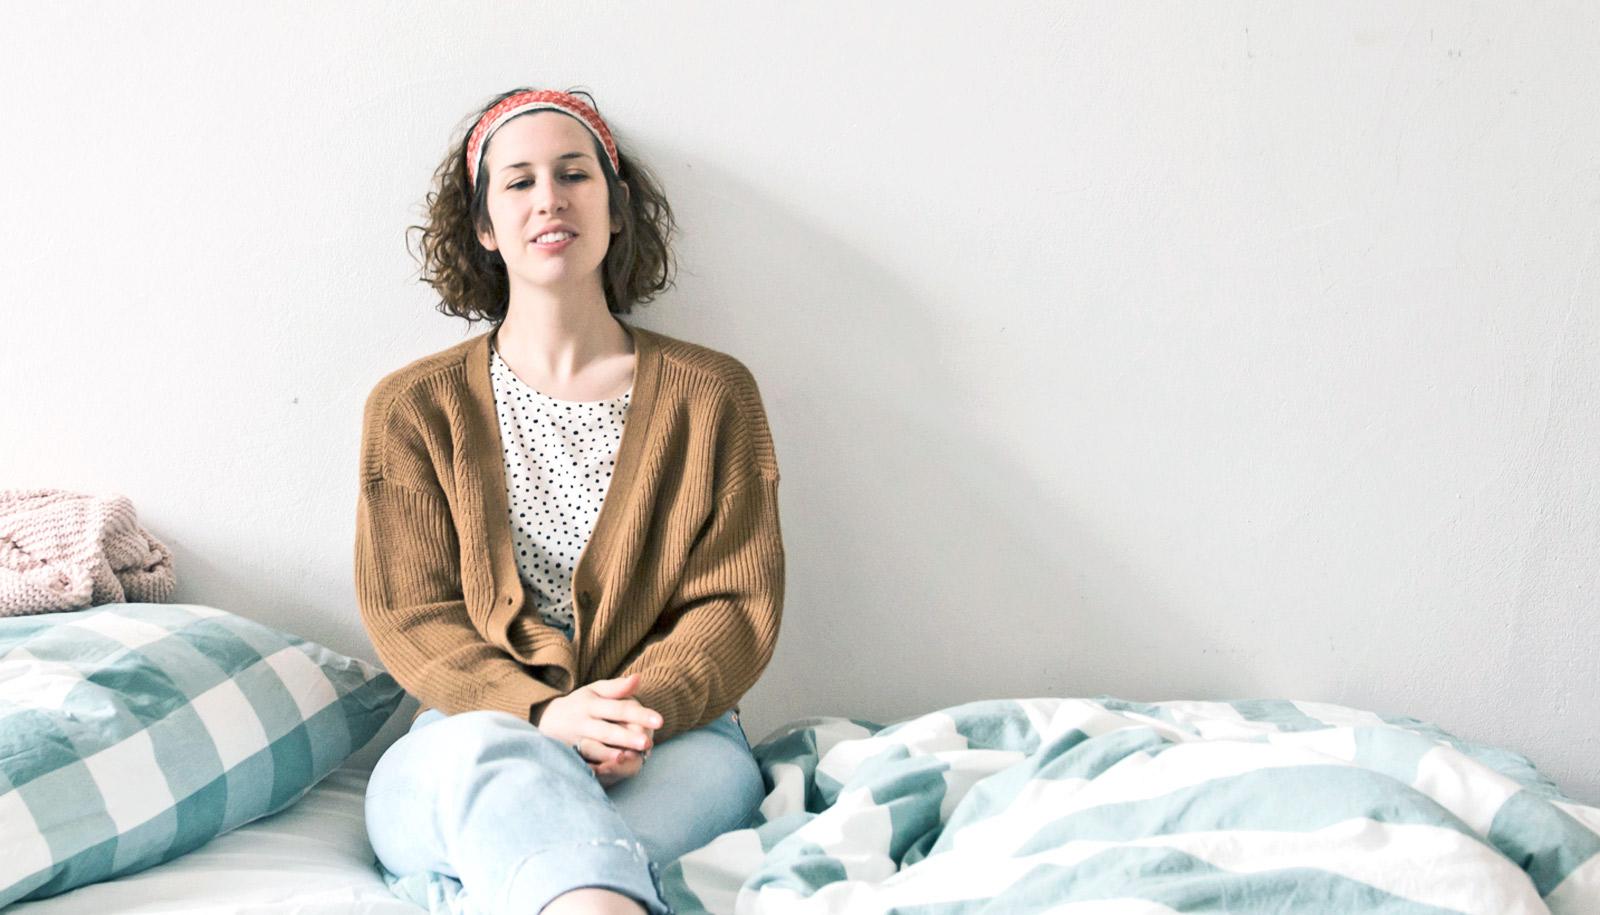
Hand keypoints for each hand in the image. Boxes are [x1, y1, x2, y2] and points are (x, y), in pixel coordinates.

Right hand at [536, 673, 661, 783]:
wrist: (546, 720)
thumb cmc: (580, 704)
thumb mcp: (595, 690)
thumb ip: (617, 687)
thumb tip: (639, 678)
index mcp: (592, 704)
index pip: (619, 709)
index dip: (640, 715)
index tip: (660, 721)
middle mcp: (583, 723)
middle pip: (607, 731)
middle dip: (627, 737)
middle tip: (647, 743)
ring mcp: (575, 741)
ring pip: (594, 748)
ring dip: (610, 754)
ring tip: (629, 757)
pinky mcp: (570, 755)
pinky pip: (583, 763)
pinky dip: (596, 767)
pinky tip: (610, 770)